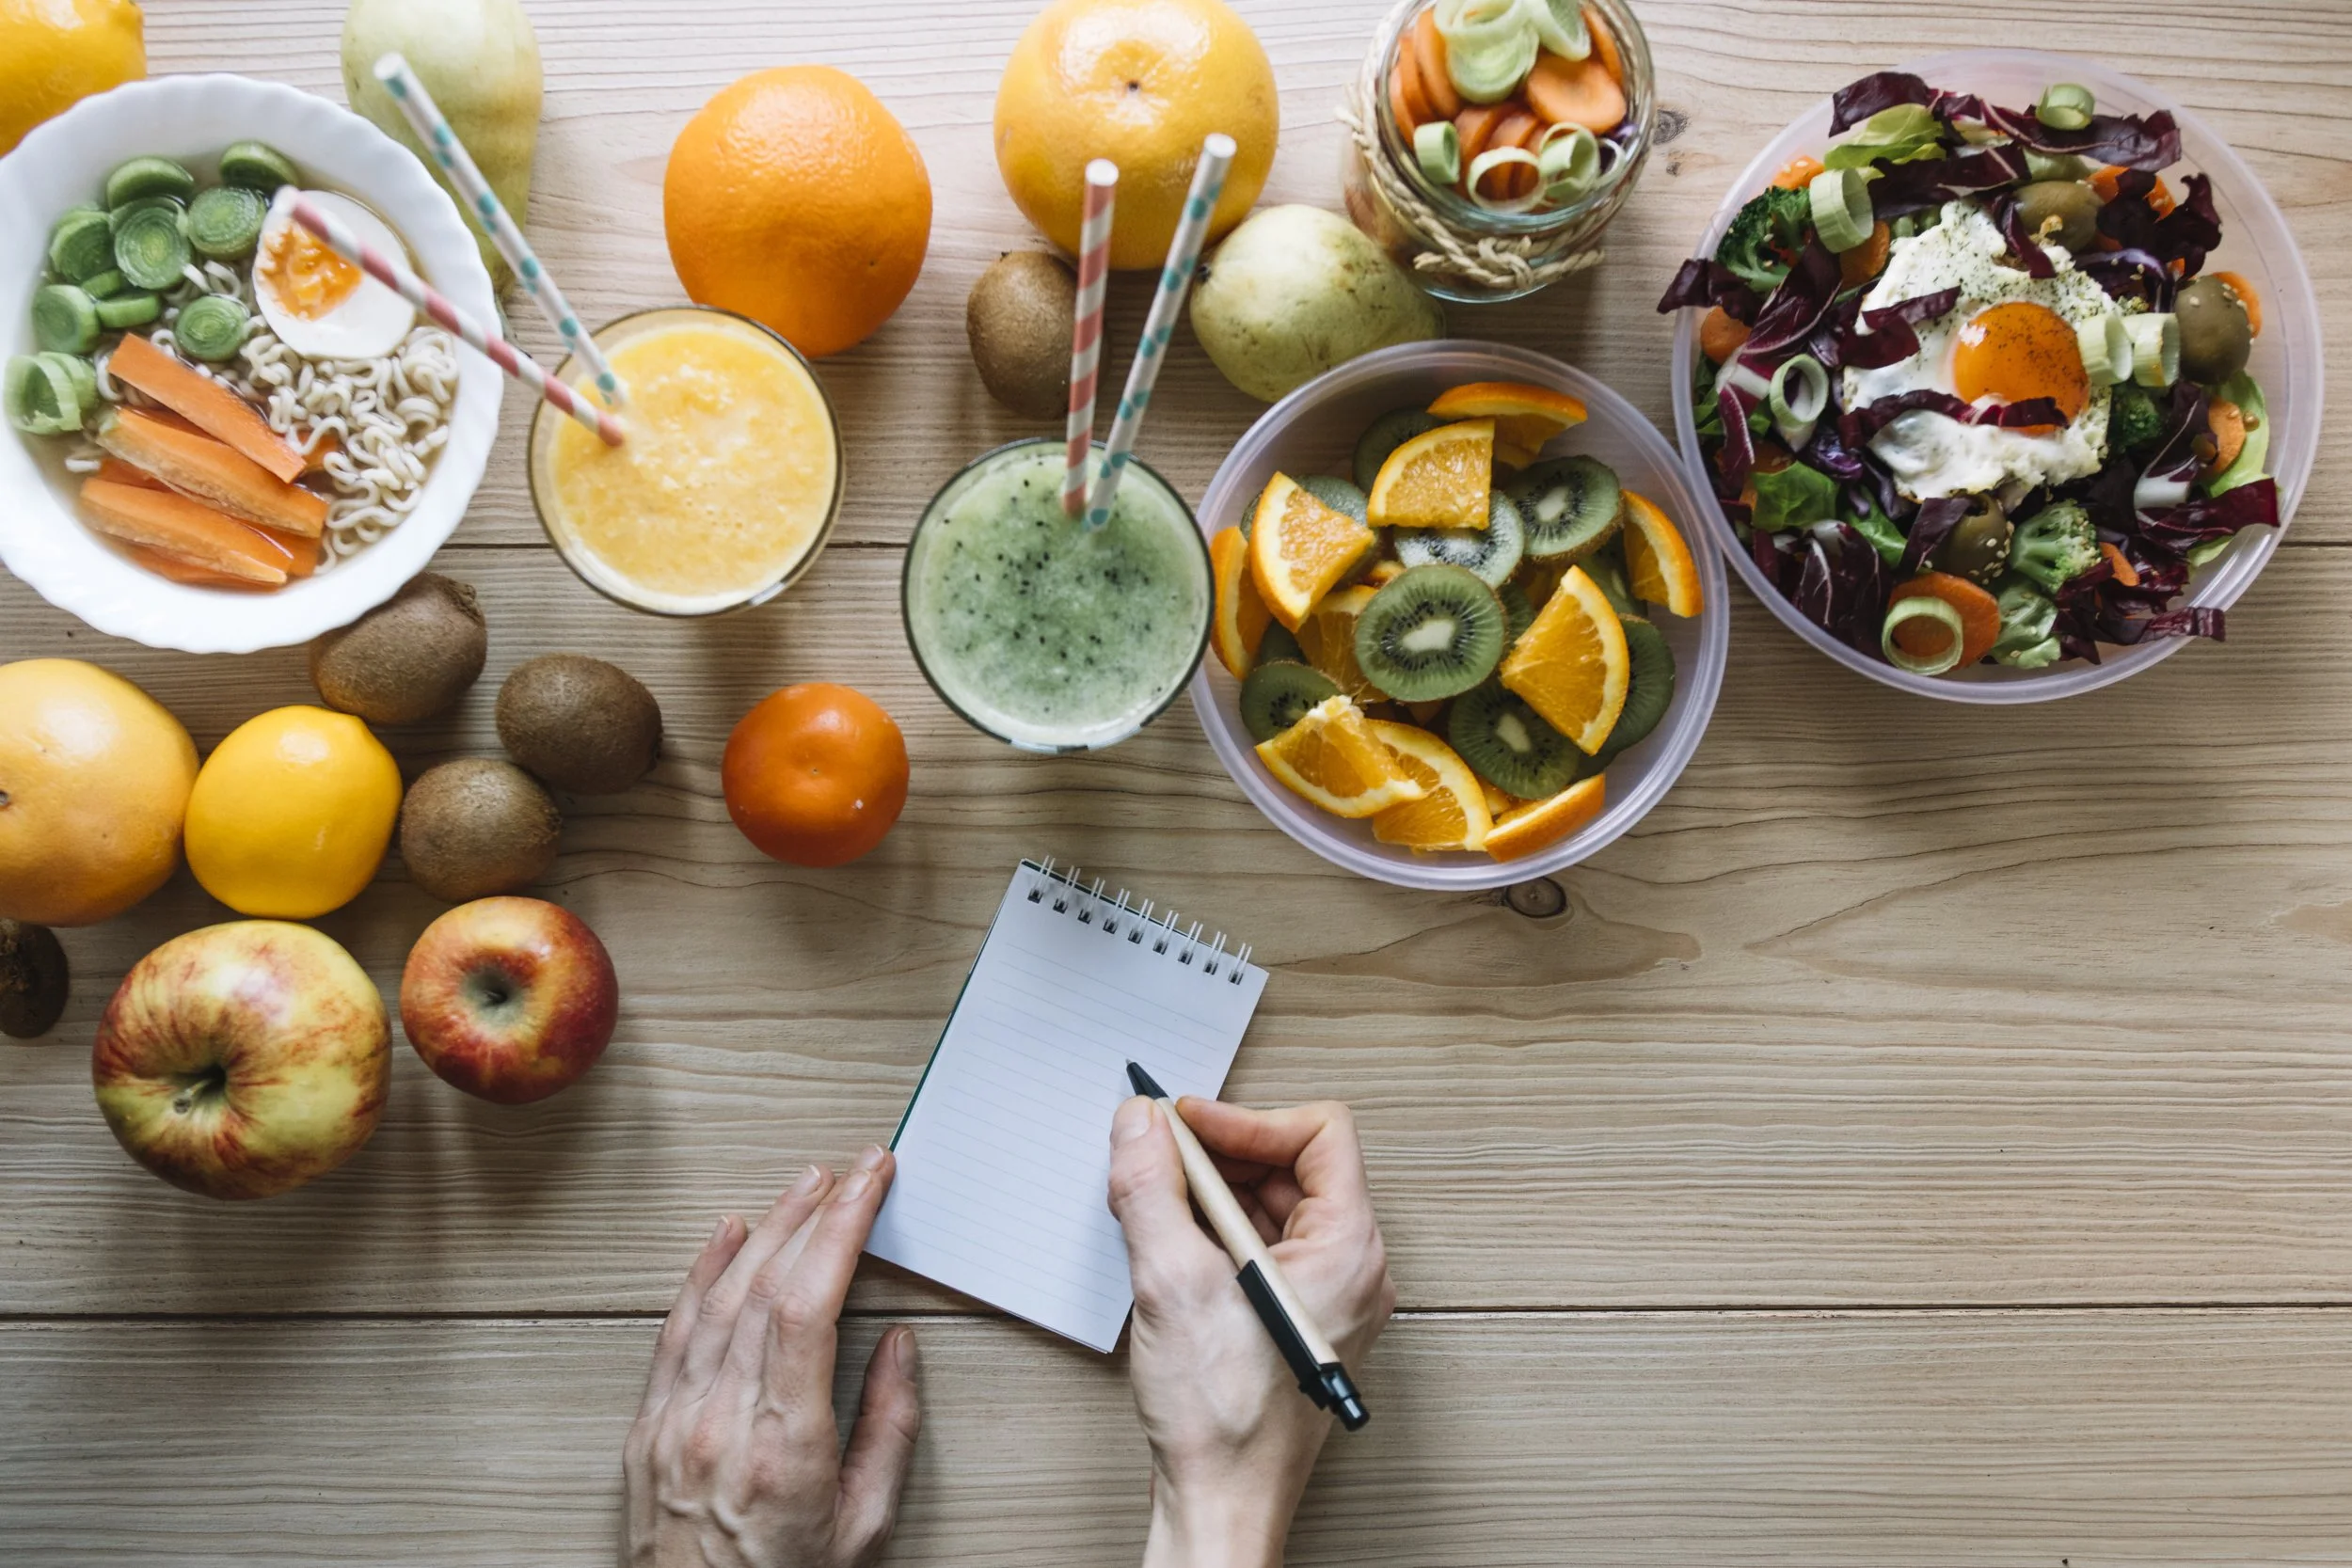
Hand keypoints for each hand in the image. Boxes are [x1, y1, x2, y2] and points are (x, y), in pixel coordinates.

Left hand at [625, 1149, 919, 1567]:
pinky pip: (673, 1332)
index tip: (870, 1184)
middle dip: (815, 1213)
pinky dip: (700, 1273)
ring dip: (765, 1229)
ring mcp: (676, 1423)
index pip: (810, 1305)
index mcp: (784, 1447)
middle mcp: (721, 1423)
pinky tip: (725, 1234)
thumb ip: (888, 1429)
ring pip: (717, 1298)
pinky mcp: (647, 1429)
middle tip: (851, 1170)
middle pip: (766, 1286)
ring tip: (804, 1187)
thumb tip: (896, 1346)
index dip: (842, 1230)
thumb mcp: (865, 1526)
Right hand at [1107, 1097, 1394, 1567]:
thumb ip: (1151, 1189)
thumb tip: (1140, 1126)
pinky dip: (1214, 1234)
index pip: (1320, 1133)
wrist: (1223, 1504)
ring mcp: (1324, 1298)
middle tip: (1159, 1154)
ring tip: (1155, 1201)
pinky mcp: (1294, 1320)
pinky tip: (1169, 1246)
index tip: (1188, 1123)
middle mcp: (1350, 1269)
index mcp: (1348, 1249)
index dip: (1248, 1118)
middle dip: (1221, 1155)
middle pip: (1294, 1167)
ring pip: (1273, 1208)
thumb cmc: (1225, 1420)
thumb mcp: (1173, 1282)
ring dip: (1212, 1194)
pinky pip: (1261, 1249)